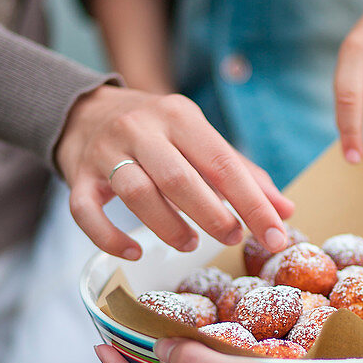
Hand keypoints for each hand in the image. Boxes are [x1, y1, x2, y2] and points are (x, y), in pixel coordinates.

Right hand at [55, 84, 293, 259]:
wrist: (86, 111)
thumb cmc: (159, 134)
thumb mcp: (201, 140)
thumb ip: (243, 175)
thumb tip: (285, 211)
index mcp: (180, 116)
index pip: (222, 163)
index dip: (252, 203)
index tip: (275, 235)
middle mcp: (140, 129)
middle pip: (179, 179)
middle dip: (213, 215)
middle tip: (232, 238)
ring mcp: (105, 152)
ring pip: (137, 195)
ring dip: (169, 228)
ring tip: (191, 243)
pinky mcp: (77, 176)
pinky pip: (86, 213)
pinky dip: (110, 238)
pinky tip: (134, 252)